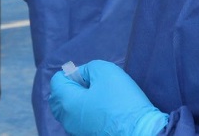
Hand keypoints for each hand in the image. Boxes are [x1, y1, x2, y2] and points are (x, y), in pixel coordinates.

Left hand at [49, 60, 169, 135]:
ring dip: (79, 100)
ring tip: (99, 97)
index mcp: (66, 102)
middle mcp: (66, 120)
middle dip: (72, 87)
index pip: (57, 81)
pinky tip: (103, 110)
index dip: (72, 72)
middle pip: (58, 98)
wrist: (141, 132)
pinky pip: (79, 121)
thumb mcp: (106, 71)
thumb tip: (82, 75)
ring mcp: (76, 131)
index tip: (90, 75)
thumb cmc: (122, 101)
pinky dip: (85, 113)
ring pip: (68, 111)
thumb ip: (88, 68)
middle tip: (93, 84)